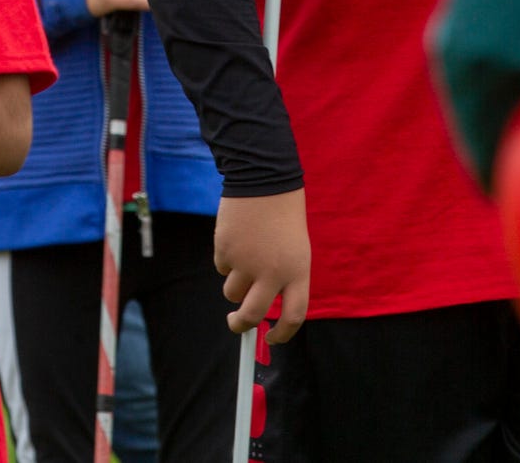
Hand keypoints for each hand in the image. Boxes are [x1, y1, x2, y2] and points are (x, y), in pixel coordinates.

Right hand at [215, 188, 309, 342]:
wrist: (265, 179)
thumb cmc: (283, 216)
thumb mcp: (295, 251)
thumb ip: (284, 280)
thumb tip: (263, 309)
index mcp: (297, 272)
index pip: (294, 316)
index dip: (282, 334)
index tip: (271, 339)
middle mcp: (272, 272)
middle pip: (252, 315)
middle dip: (241, 325)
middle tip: (235, 324)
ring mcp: (246, 262)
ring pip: (232, 292)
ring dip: (234, 284)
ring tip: (243, 256)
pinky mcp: (225, 250)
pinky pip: (222, 267)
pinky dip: (226, 259)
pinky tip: (237, 237)